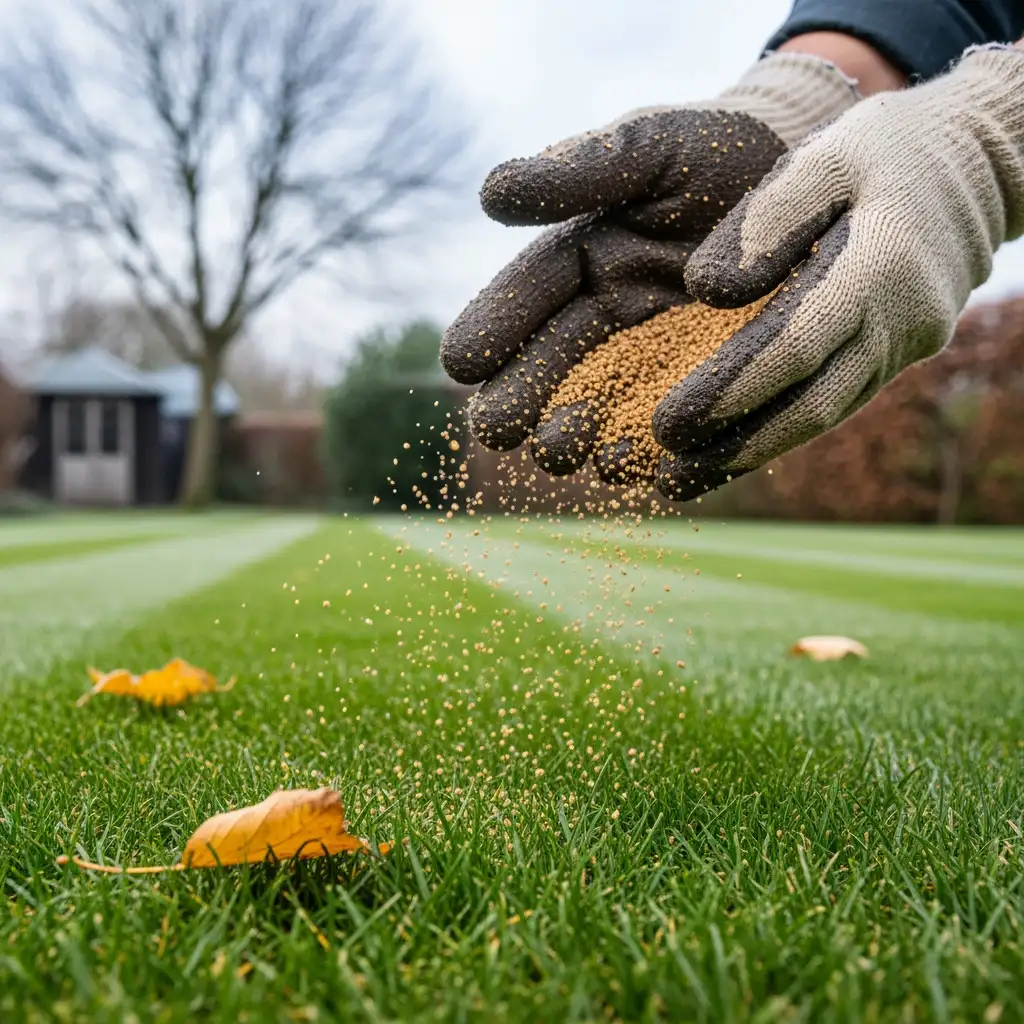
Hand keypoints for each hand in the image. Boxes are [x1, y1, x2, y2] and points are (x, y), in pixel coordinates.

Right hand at [440, 54, 859, 480]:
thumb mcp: (652, 147)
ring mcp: (654, 362)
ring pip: (602, 407)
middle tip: (497, 429)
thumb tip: (489, 194)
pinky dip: (649, 454)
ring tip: (560, 452)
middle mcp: (610, 320)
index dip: (493, 327)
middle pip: (554, 364)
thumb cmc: (721, 155)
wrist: (814, 189)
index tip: (459, 363)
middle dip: (521, 399)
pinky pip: (671, 431)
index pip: (528, 294)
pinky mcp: (703, 394)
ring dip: (575, 433)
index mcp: (584, 261)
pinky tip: (633, 471)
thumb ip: (579, 168)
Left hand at [655, 46, 1023, 500]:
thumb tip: (704, 291)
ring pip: (825, 416)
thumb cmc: (888, 150)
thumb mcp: (827, 156)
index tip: (670, 423)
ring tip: (686, 481)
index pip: (795, 347)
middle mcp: (900, 322)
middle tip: (667, 475)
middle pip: (812, 404)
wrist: (977, 165)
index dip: (732, 391)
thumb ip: (767, 218)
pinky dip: (783, 431)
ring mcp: (906, 346)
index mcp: (880, 266)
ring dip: (755, 454)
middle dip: (736, 445)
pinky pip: (837, 403)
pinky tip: (732, 453)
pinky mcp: (898, 355)